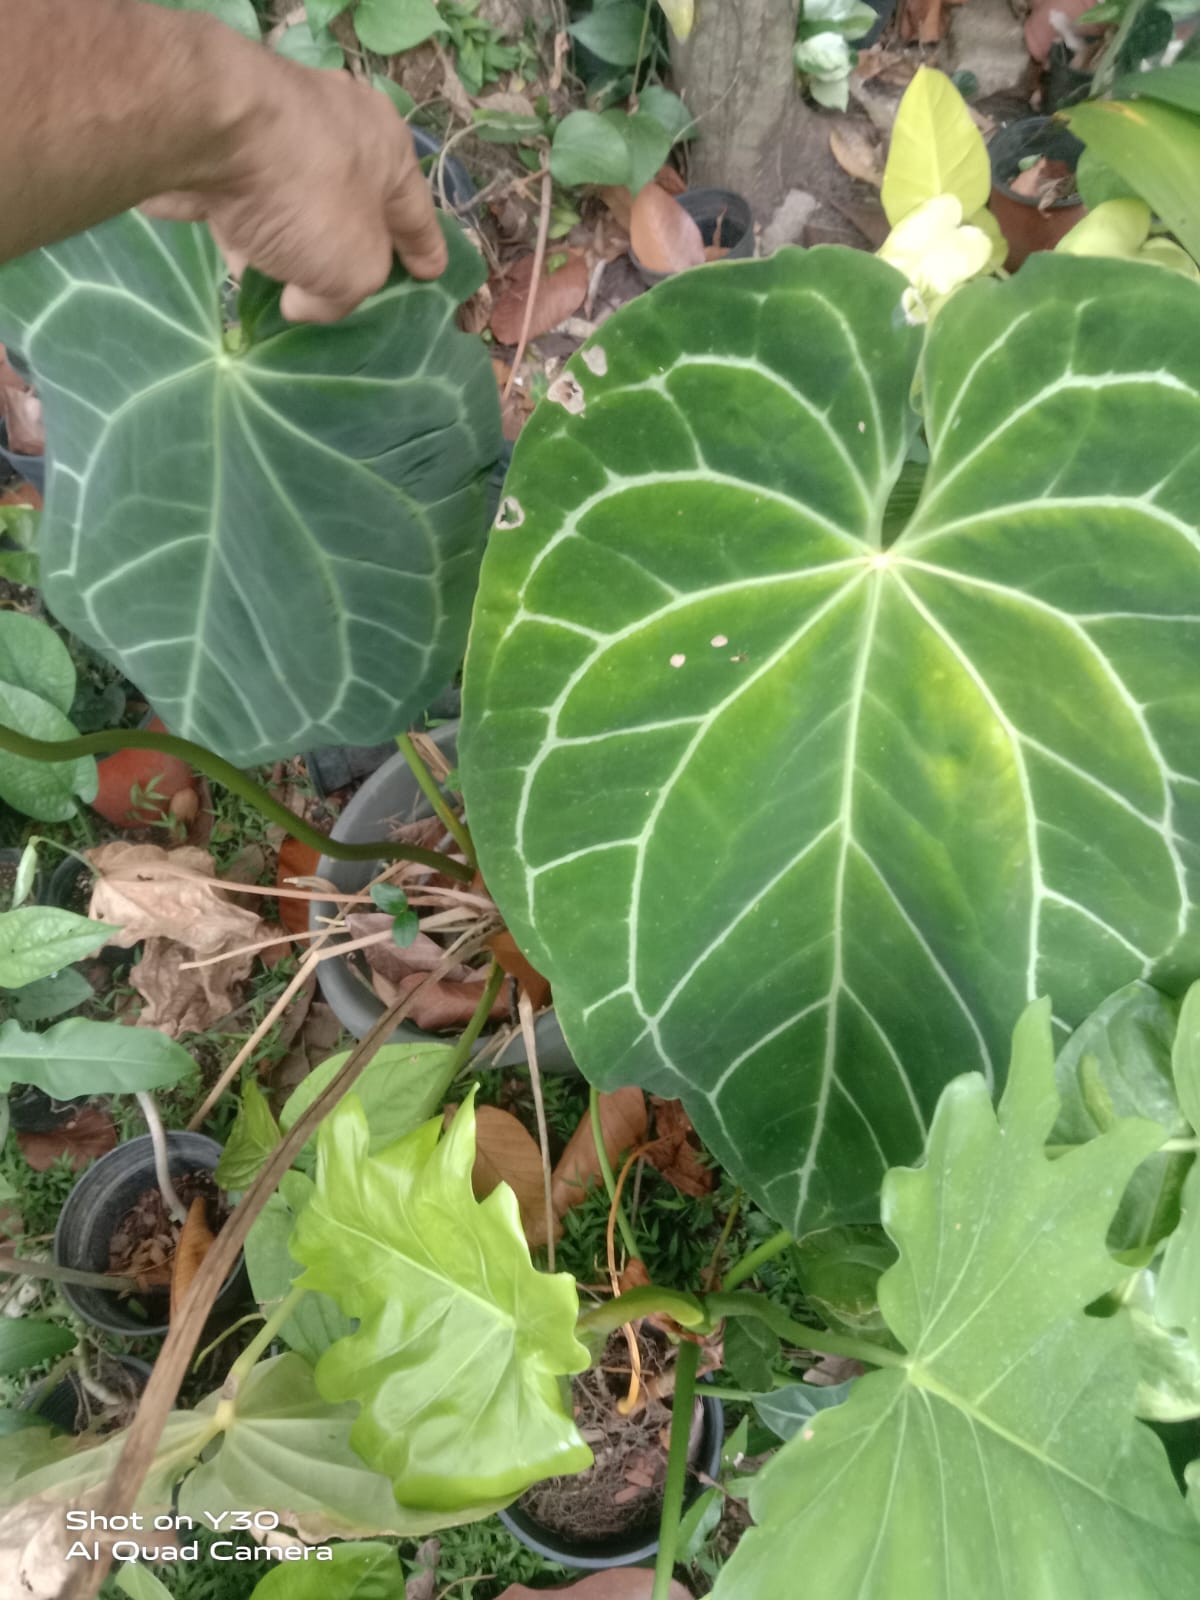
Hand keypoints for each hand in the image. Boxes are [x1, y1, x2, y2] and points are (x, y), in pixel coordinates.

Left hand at [143, 58, 446, 322]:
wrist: (205, 127)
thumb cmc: (308, 196)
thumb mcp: (355, 271)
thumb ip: (342, 298)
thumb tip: (302, 302)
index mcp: (389, 150)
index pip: (417, 215)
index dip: (425, 252)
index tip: (430, 275)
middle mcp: (340, 130)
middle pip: (355, 208)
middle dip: (351, 250)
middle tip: (350, 289)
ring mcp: (280, 131)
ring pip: (299, 206)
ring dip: (293, 246)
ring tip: (284, 290)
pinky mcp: (227, 143)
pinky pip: (250, 203)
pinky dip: (249, 234)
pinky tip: (240, 265)